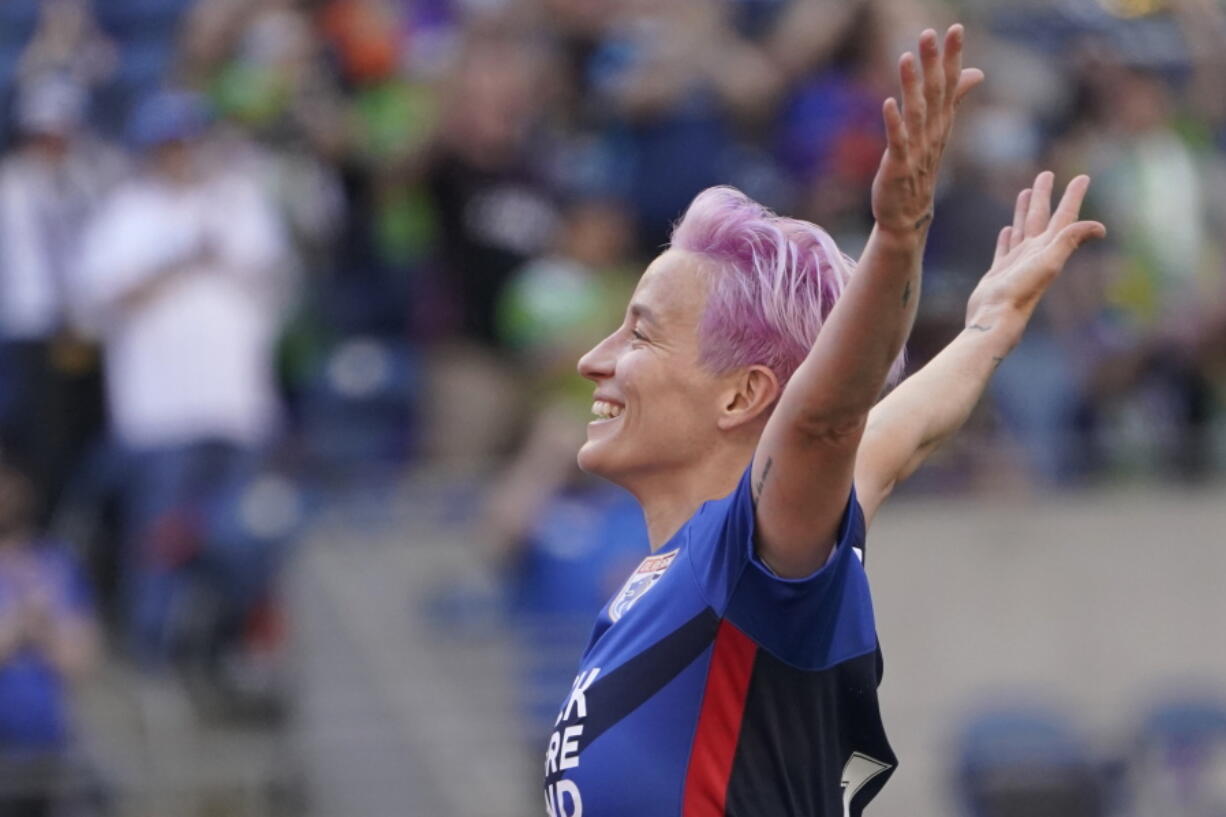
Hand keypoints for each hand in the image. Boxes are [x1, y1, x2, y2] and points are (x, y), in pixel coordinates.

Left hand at [871, 25, 982, 236]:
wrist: (908, 213)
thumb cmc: (920, 169)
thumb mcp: (938, 130)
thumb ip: (954, 98)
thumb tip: (977, 71)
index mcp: (941, 122)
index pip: (950, 84)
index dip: (952, 56)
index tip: (955, 28)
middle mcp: (932, 133)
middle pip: (935, 93)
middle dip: (933, 63)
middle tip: (930, 32)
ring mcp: (916, 150)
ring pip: (916, 112)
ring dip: (911, 85)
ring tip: (905, 57)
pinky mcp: (898, 166)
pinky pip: (898, 142)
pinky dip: (894, 123)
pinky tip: (888, 103)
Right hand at [966, 171, 1106, 336]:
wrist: (995, 317)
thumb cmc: (1021, 291)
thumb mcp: (1049, 262)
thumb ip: (1069, 241)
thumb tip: (1100, 227)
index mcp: (1049, 248)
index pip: (1064, 217)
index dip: (1073, 197)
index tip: (1082, 178)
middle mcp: (1035, 253)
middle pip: (1041, 217)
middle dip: (1045, 196)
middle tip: (1046, 174)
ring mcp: (1017, 262)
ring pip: (1023, 229)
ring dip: (1024, 211)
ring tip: (1025, 192)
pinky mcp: (1000, 272)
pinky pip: (1005, 248)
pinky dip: (1007, 237)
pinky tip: (1007, 230)